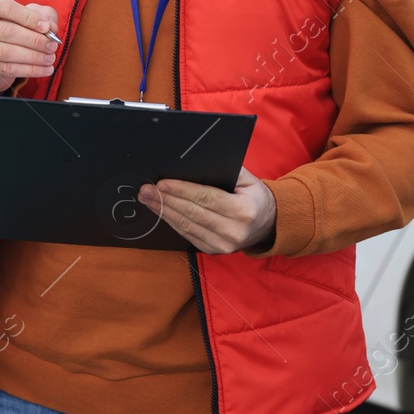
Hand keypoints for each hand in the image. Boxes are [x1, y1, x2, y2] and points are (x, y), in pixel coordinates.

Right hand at [0, 0, 58, 94]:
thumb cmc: (10, 30)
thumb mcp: (26, 17)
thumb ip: (41, 15)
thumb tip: (50, 26)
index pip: (6, 8)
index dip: (29, 17)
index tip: (47, 27)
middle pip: (7, 31)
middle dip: (34, 40)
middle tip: (52, 45)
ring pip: (7, 52)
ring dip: (34, 57)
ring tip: (50, 58)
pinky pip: (7, 69)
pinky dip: (30, 70)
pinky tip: (45, 69)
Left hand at [137, 167, 276, 253]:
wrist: (267, 225)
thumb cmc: (253, 197)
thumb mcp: (247, 180)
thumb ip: (225, 170)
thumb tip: (192, 162)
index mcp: (243, 210)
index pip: (206, 198)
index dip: (182, 190)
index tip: (162, 183)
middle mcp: (234, 231)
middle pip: (192, 213)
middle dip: (166, 200)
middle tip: (146, 190)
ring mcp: (223, 245)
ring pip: (186, 226)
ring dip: (164, 211)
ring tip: (148, 198)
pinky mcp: (213, 251)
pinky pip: (187, 235)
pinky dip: (171, 222)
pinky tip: (160, 211)